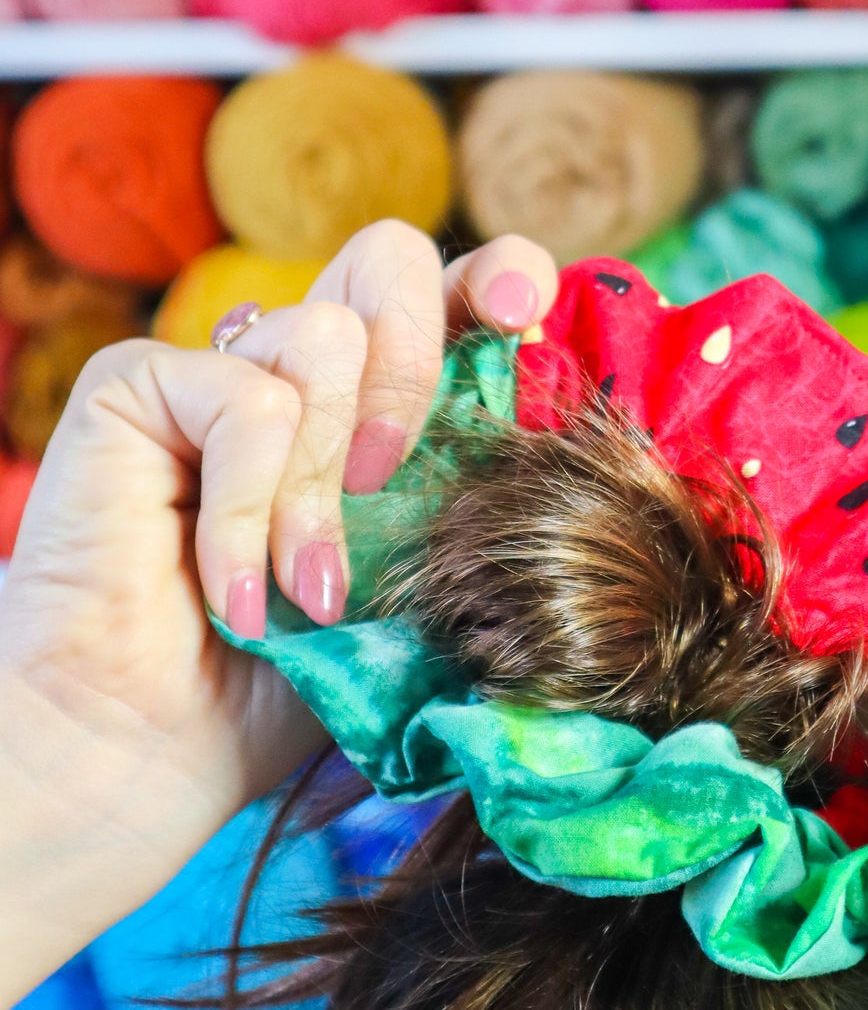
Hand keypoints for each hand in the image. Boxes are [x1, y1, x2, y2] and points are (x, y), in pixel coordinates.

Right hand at [0, 223, 556, 1009]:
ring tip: (313, 590)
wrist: (149, 756)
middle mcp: (306, 367)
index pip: (459, 292)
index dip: (501, 275)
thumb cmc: (288, 688)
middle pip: (391, 253)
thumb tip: (587, 488)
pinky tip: (239, 596)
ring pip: (325, 334)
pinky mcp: (139, 386)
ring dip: (326, 485)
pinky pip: (245, 396)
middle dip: (417, 355)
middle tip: (392, 475)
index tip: (525, 314)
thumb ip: (479, 518)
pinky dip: (254, 506)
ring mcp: (221, 367)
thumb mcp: (419, 597)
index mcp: (386, 402)